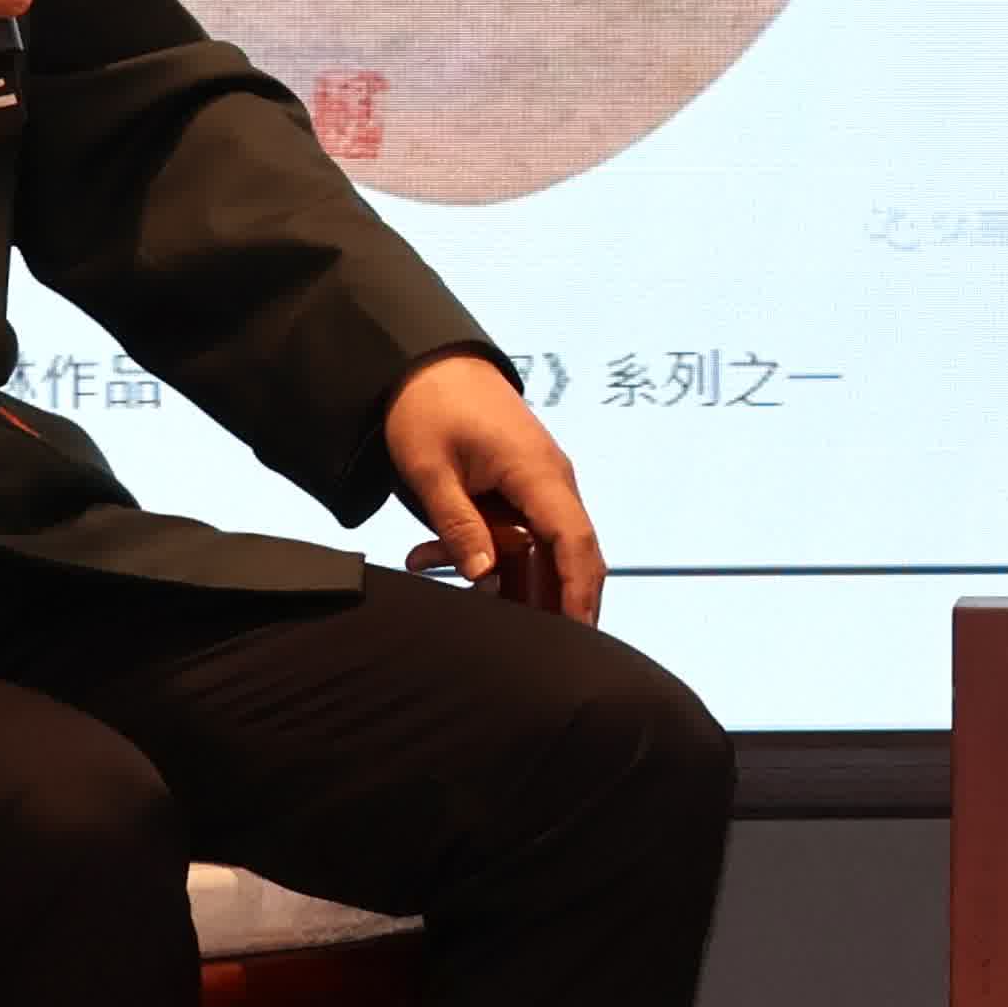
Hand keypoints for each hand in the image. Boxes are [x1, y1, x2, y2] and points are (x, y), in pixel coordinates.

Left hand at [384, 353, 605, 621]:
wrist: (428, 363)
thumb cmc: (429, 408)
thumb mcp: (431, 471)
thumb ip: (459, 525)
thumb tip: (484, 575)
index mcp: (537, 471)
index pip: (575, 540)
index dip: (579, 590)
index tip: (578, 633)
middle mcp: (552, 478)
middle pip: (571, 551)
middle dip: (552, 597)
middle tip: (531, 643)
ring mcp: (541, 481)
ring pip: (541, 544)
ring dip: (500, 569)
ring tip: (435, 565)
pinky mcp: (524, 483)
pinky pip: (521, 528)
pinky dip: (488, 548)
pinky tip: (434, 552)